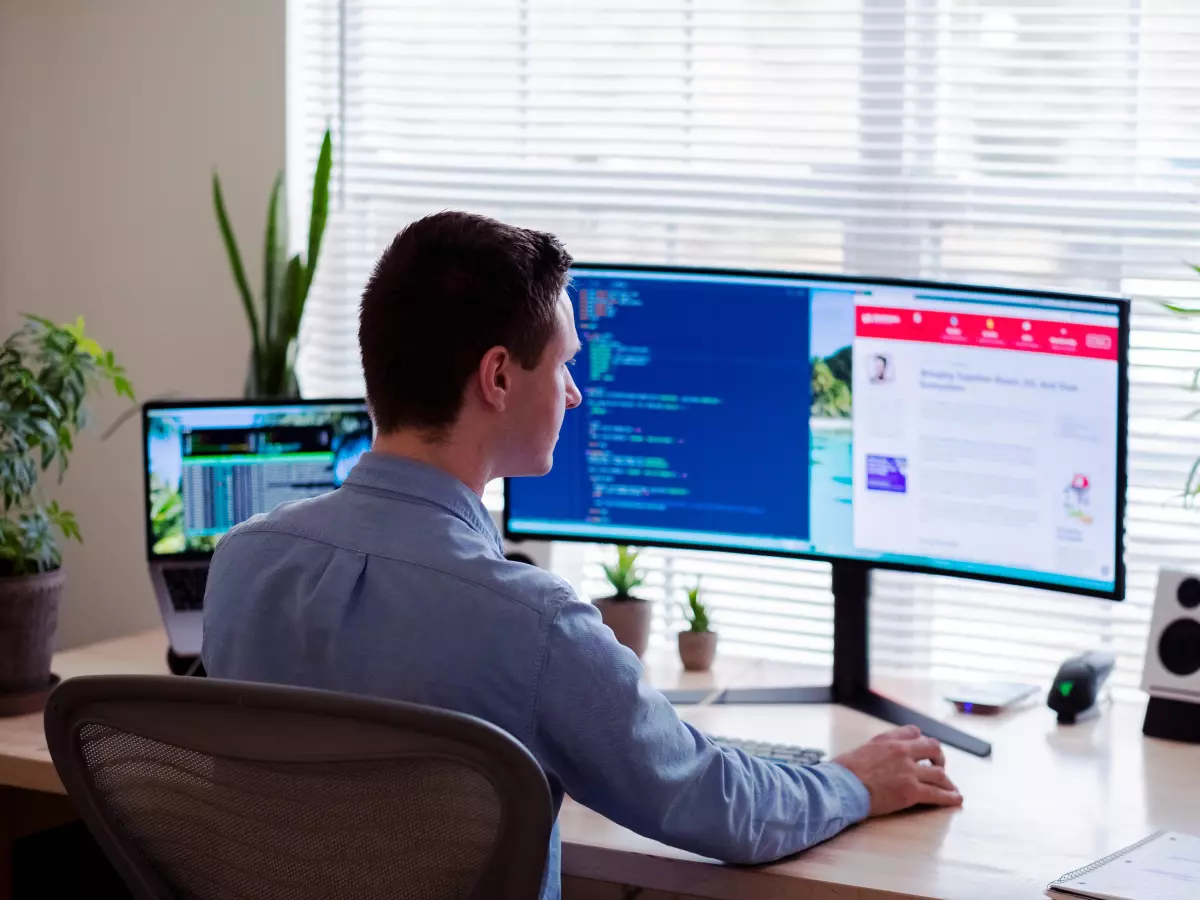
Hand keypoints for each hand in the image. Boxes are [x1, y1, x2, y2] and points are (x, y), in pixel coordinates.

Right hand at [832, 725, 961, 816]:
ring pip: (939, 773)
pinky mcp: (912, 791)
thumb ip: (876, 750)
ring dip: (947, 781)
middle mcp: (902, 751)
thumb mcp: (860, 750)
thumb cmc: (843, 772)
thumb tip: (876, 758)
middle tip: (939, 766)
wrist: (842, 787)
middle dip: (939, 758)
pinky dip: (949, 797)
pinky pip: (937, 794)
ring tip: (951, 788)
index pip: (914, 732)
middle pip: (933, 748)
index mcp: (888, 739)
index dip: (920, 741)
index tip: (922, 750)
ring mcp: (909, 771)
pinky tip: (956, 800)